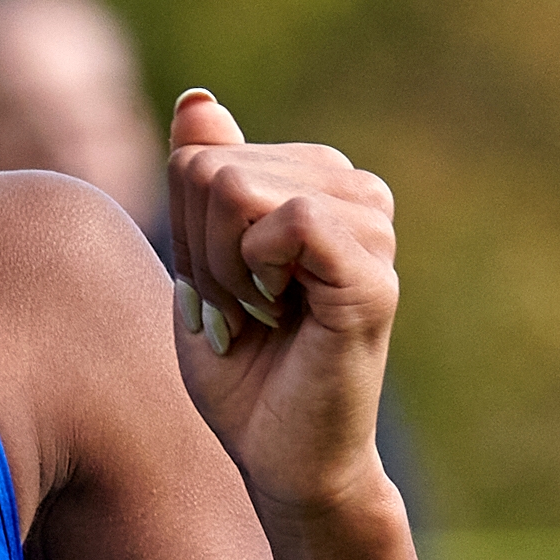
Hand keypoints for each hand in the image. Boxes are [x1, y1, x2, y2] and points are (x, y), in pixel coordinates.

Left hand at [161, 91, 399, 522]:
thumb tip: (198, 98)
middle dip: (198, 253)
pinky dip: (255, 275)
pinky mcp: (375, 275)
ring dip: (222, 272)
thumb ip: (202, 180)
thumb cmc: (245, 370)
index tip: (222, 291)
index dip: (184, 233)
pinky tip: (282, 316)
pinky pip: (289, 220)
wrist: (284, 461)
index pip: (198, 155)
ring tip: (264, 318)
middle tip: (242, 314)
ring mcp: (371, 227)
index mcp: (316, 179)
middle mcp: (354, 190)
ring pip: (237, 189)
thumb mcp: (201, 261)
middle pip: (209, 168)